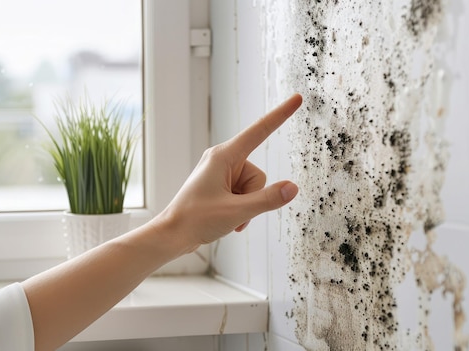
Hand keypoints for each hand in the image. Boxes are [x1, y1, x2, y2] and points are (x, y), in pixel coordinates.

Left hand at [158, 93, 302, 251]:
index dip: (280, 115)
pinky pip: (244, 194)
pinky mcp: (220, 184)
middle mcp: (222, 159)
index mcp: (223, 156)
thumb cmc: (196, 219)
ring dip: (246, 206)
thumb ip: (267, 199)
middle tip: (231, 212)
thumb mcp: (237, 211)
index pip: (259, 131)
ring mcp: (221, 172)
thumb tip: (293, 188)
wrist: (172, 235)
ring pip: (252, 187)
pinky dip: (241, 209)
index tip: (297, 99)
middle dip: (253, 197)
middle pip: (257, 175)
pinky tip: (227, 220)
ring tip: (226, 217)